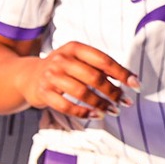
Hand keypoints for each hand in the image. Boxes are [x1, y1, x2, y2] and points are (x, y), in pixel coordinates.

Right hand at [19, 42, 136, 118]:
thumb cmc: (62, 69)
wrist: (28, 75)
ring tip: (113, 111)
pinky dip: (83, 113)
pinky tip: (95, 116)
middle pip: (93, 77)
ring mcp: (50, 76)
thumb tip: (130, 80)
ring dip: (101, 104)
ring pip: (81, 92)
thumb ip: (100, 66)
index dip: (121, 73)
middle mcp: (61, 59)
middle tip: (124, 102)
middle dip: (113, 92)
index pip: (103, 60)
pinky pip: (66, 106)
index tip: (136, 85)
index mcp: (73, 48)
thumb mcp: (78, 59)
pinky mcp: (43, 92)